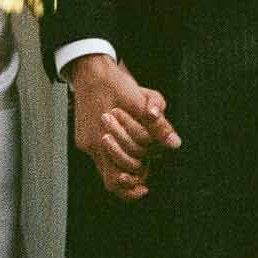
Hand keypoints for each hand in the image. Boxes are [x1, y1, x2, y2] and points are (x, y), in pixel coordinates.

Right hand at [66, 54, 180, 201]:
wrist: (91, 69)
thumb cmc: (115, 83)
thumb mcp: (142, 99)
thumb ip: (158, 123)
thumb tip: (173, 143)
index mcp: (104, 137)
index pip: (116, 178)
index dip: (132, 187)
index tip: (145, 188)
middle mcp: (91, 144)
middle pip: (111, 177)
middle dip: (132, 174)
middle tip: (147, 169)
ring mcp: (85, 142)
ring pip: (104, 170)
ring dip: (123, 168)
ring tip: (139, 164)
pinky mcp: (83, 138)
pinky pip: (99, 158)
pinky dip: (114, 158)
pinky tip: (126, 150)